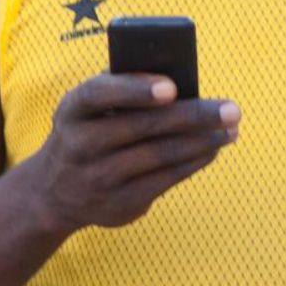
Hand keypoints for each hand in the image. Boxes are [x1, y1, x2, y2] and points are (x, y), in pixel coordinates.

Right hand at [28, 72, 239, 232]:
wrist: (54, 191)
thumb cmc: (85, 131)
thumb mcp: (86, 108)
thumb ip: (120, 88)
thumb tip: (178, 81)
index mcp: (72, 110)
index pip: (100, 94)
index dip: (136, 88)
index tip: (172, 86)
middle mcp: (81, 145)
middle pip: (144, 127)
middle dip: (194, 116)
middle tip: (232, 109)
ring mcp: (100, 178)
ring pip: (161, 155)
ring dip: (203, 141)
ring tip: (230, 129)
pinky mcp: (120, 204)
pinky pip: (166, 179)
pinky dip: (194, 162)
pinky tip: (212, 149)